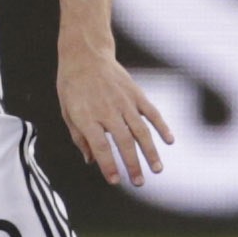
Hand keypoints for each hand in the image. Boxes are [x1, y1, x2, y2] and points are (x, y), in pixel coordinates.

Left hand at [58, 44, 171, 187]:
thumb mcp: (67, 111)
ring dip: (150, 152)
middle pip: (123, 142)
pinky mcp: (136, 93)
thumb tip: (91, 161)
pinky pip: (151, 112)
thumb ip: (79, 137)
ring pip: (141, 130)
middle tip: (139, 183)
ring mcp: (124, 101)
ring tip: (157, 170)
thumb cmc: (73, 86)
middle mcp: (107, 110)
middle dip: (132, 165)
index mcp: (87, 116)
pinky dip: (162, 126)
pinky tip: (170, 140)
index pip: (100, 146)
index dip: (108, 165)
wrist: (85, 54)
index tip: (115, 181)